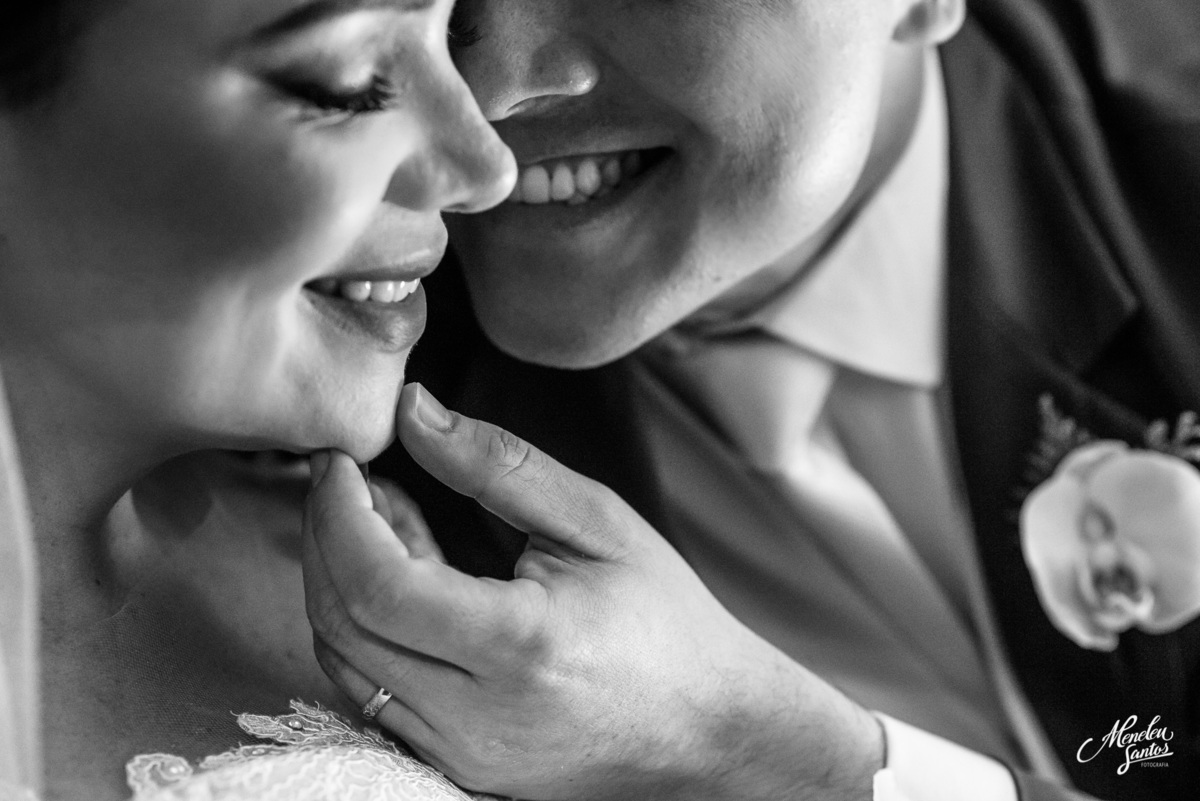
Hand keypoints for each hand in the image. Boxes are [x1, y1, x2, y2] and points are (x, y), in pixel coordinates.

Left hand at [303, 383, 882, 799]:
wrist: (709, 728)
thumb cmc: (665, 620)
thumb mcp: (597, 522)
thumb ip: (497, 465)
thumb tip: (413, 411)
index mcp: (519, 646)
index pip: (376, 583)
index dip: (338, 513)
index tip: (339, 460)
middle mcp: (475, 714)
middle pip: (341, 623)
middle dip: (323, 539)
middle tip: (345, 479)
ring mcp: (460, 751)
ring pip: (345, 662)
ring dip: (337, 583)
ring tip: (377, 520)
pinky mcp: (456, 764)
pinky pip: (373, 692)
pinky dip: (364, 628)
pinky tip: (398, 577)